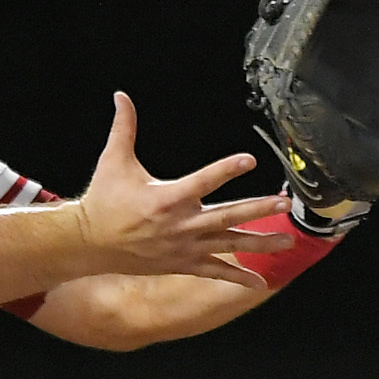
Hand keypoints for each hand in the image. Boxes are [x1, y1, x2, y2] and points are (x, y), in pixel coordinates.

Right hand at [72, 92, 286, 287]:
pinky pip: (215, 271)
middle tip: (284, 203)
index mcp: (167, 198)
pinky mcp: (183, 264)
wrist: (90, 244)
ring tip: (288, 240)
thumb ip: (123, 127)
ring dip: (260, 243)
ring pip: (229, 245)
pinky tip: (261, 284)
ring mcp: (184, 248)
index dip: (226, 170)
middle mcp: (181, 225)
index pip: (204, 181)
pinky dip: (238, 278)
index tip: (250, 160)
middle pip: (227, 216)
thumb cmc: (104, 200)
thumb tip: (120, 94)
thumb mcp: (113, 160)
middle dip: (258, 209)